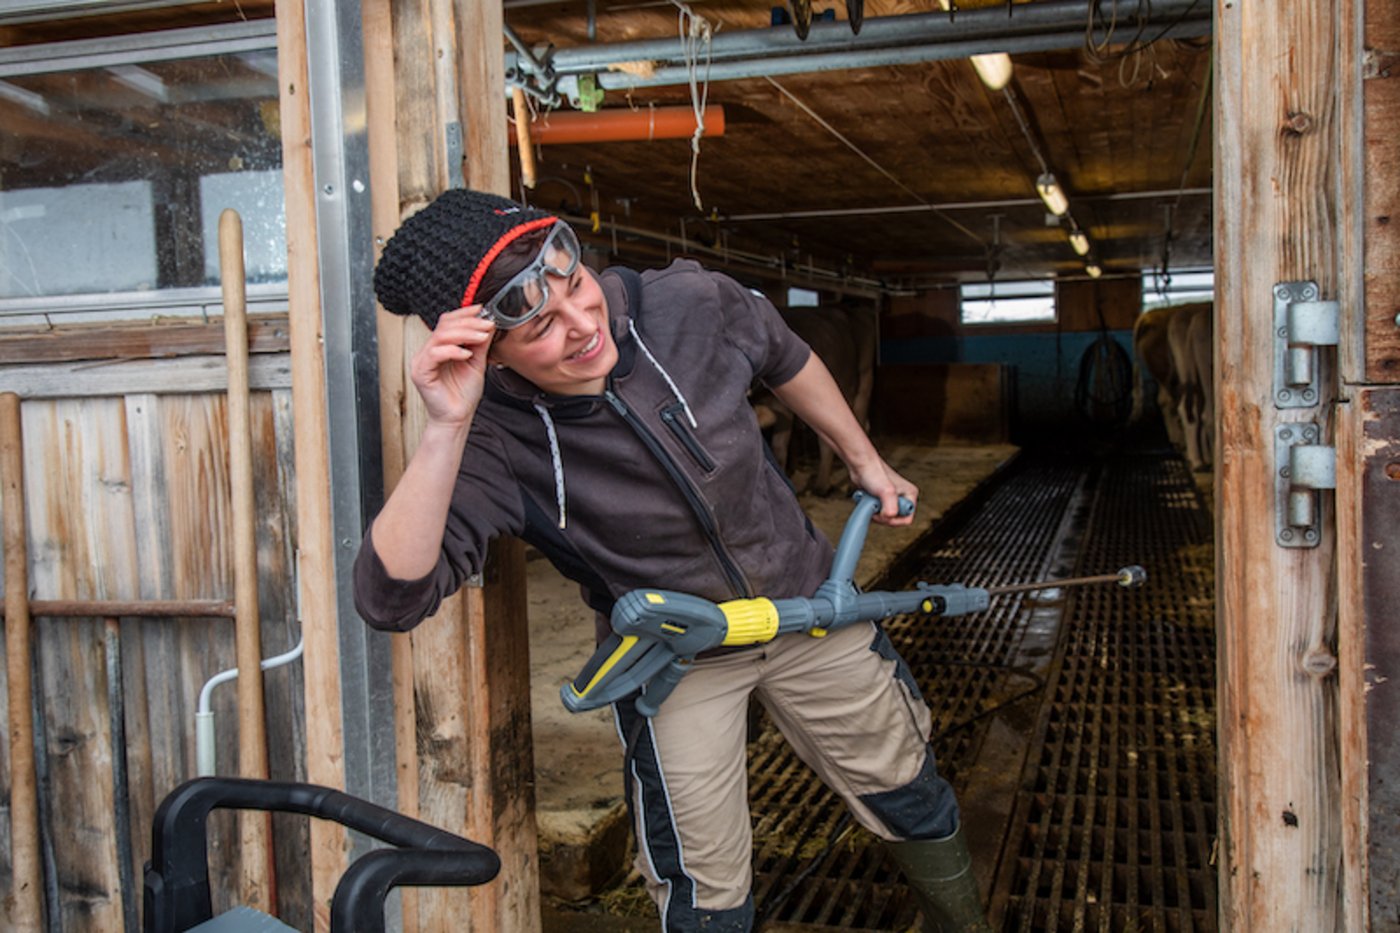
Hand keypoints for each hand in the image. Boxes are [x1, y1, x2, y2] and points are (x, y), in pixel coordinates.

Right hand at [409, 307, 495, 427]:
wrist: (457, 417)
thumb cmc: (463, 394)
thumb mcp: (477, 363)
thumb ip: (480, 344)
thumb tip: (488, 324)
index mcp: (439, 347)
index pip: (447, 322)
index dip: (464, 313)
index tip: (482, 309)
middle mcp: (428, 351)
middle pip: (444, 326)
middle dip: (468, 323)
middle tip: (486, 324)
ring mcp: (422, 361)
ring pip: (440, 337)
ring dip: (464, 334)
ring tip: (481, 337)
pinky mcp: (421, 373)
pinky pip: (434, 354)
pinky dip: (452, 351)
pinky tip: (467, 354)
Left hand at [851, 457, 917, 526]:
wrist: (861, 465)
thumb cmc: (874, 473)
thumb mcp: (886, 492)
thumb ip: (891, 507)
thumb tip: (890, 517)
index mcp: (910, 495)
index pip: (907, 519)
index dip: (893, 520)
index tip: (883, 513)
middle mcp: (903, 497)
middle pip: (895, 519)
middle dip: (883, 517)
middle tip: (875, 507)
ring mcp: (892, 498)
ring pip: (885, 516)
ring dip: (876, 513)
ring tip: (871, 501)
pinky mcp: (881, 499)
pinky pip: (878, 512)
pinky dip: (871, 510)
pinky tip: (868, 501)